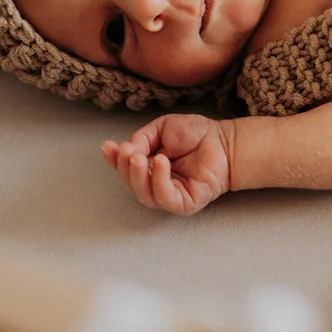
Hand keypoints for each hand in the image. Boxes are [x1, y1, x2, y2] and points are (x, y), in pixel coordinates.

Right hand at [101, 114, 231, 215]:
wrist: (224, 140)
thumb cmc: (197, 134)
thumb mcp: (162, 128)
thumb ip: (143, 138)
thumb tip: (125, 150)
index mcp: (148, 166)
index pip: (125, 167)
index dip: (113, 160)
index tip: (107, 147)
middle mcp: (155, 183)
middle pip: (131, 183)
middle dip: (124, 167)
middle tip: (126, 151)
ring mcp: (169, 195)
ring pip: (143, 194)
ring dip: (137, 175)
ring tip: (138, 157)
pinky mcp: (183, 203)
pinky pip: (164, 197)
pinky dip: (158, 180)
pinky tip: (160, 162)